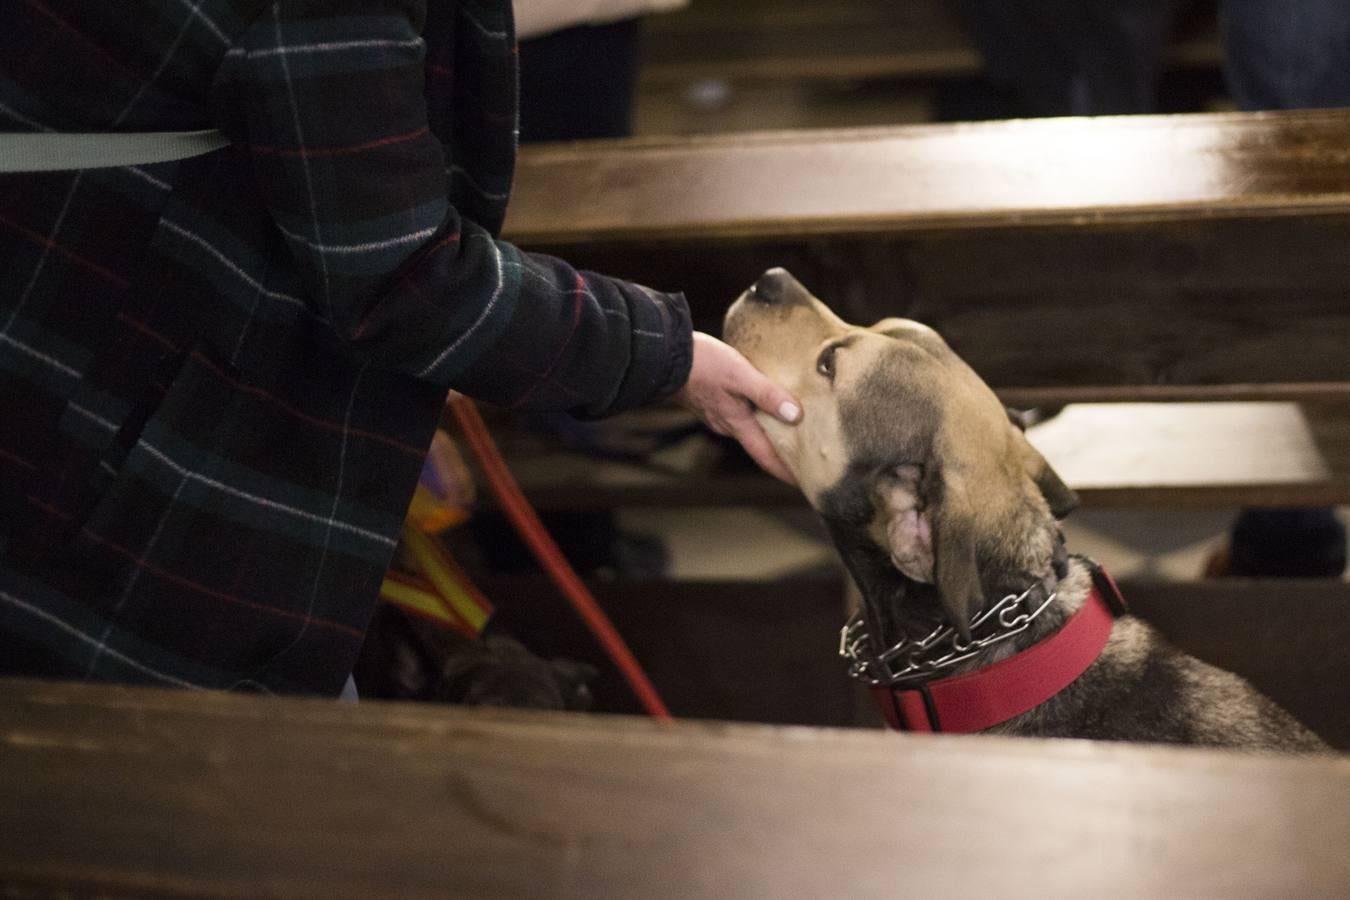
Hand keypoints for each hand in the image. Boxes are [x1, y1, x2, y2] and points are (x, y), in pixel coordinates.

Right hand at [675, 332, 800, 483]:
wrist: (664, 358)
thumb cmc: (702, 365)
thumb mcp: (740, 375)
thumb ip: (767, 394)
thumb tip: (796, 415)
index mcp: (737, 424)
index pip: (766, 457)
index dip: (786, 471)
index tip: (805, 482)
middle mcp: (728, 426)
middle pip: (760, 446)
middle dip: (781, 453)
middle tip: (805, 455)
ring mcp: (718, 416)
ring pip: (749, 430)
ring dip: (768, 433)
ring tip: (790, 430)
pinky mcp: (712, 403)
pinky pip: (739, 416)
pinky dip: (756, 417)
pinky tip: (762, 406)